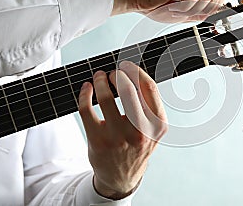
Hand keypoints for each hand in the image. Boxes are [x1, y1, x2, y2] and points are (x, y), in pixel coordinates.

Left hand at [78, 61, 167, 199]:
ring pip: (106, 97)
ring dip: (100, 80)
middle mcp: (140, 131)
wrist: (122, 177)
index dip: (136, 71)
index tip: (127, 65)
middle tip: (113, 72)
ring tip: (98, 77)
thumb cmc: (137, 146)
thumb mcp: (153, 129)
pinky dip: (85, 94)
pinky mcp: (98, 140)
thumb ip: (150, 106)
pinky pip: (87, 109)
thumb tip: (135, 73)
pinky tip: (86, 89)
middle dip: (118, 74)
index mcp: (157, 124)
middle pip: (128, 90)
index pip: (149, 88)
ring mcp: (118, 137)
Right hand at [106, 0, 224, 21]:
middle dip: (204, 9)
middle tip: (184, 13)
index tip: (195, 15)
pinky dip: (185, 7)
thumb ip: (204, 9)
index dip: (211, 8)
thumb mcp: (186, 9)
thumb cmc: (154, 2)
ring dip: (192, 9)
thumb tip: (222, 13)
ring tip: (176, 9)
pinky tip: (171, 5)